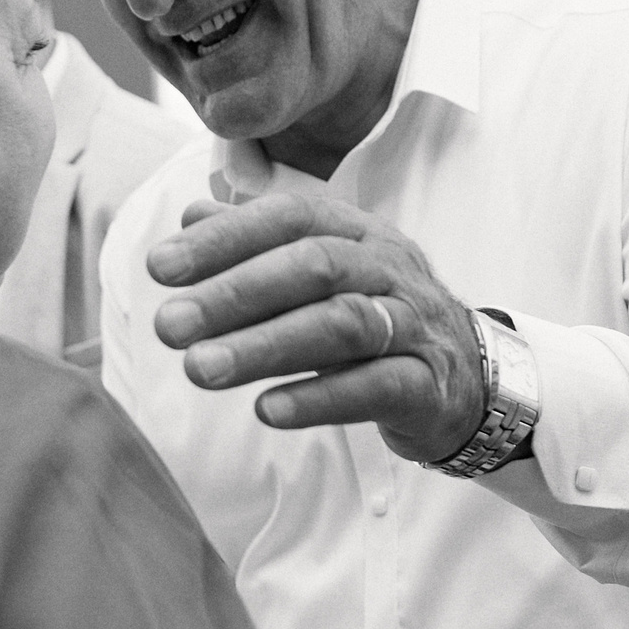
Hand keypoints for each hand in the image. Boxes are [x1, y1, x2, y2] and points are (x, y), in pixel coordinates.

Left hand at [147, 195, 489, 463]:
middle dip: (234, 294)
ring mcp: (414, 325)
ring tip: (200, 370)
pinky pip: (376, 387)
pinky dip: (319, 398)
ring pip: (342, 324)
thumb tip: (190, 218)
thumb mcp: (322, 273)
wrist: (468, 378)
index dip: (224, 239)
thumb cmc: (377, 317)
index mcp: (358, 232)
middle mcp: (388, 267)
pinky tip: (267, 410)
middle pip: (312, 267)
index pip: (289, 218)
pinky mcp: (427, 384)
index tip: (159, 268)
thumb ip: (258, 244)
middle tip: (167, 326)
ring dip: (264, 346)